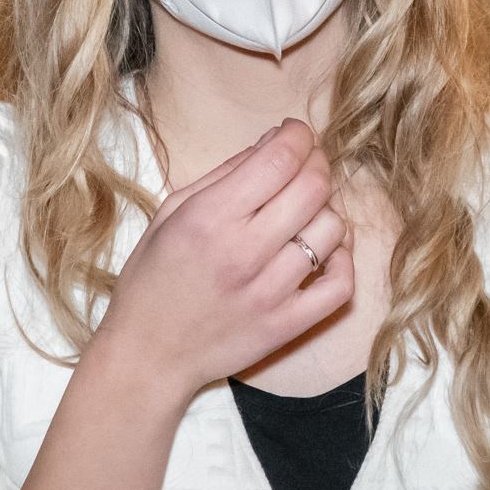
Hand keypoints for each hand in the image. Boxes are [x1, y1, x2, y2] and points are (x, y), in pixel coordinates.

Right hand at [89, 119, 353, 407]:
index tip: (296, 134)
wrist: (146, 355)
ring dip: (327, 209)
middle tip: (306, 164)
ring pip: (332, 229)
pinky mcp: (287, 325)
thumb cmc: (152, 279)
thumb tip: (274, 140)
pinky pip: (341, 285)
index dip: (298, 136)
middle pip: (313, 187)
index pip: (279, 159)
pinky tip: (324, 251)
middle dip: (317, 163)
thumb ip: (225, 173)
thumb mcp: (172, 213)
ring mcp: (270, 292)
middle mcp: (244, 252)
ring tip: (307, 210)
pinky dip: (342, 260)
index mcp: (210, 218)